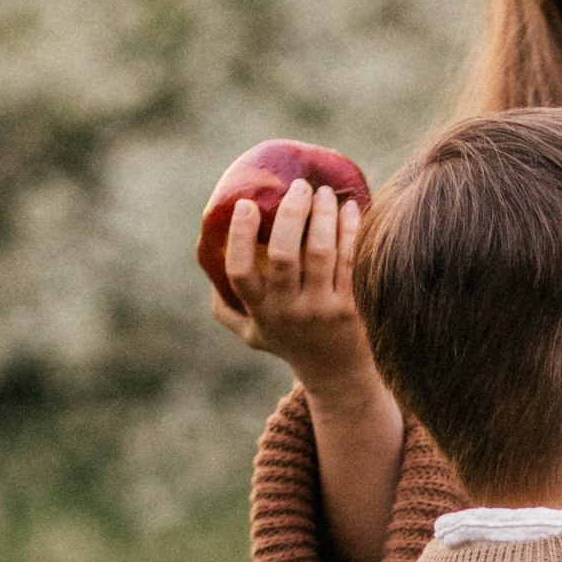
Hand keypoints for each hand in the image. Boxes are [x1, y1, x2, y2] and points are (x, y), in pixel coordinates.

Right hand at [208, 176, 393, 417]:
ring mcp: (324, 310)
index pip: (241, 273)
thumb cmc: (289, 343)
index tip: (247, 205)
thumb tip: (206, 262)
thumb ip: (226, 307)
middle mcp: (290, 312)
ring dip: (324, 215)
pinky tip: (351, 209)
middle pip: (286, 256)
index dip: (240, 236)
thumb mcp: (252, 333)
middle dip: (292, 214)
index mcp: (261, 311)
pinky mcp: (354, 307)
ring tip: (324, 192)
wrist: (337, 374)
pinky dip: (351, 230)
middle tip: (299, 186)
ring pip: (323, 253)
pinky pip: (352, 260)